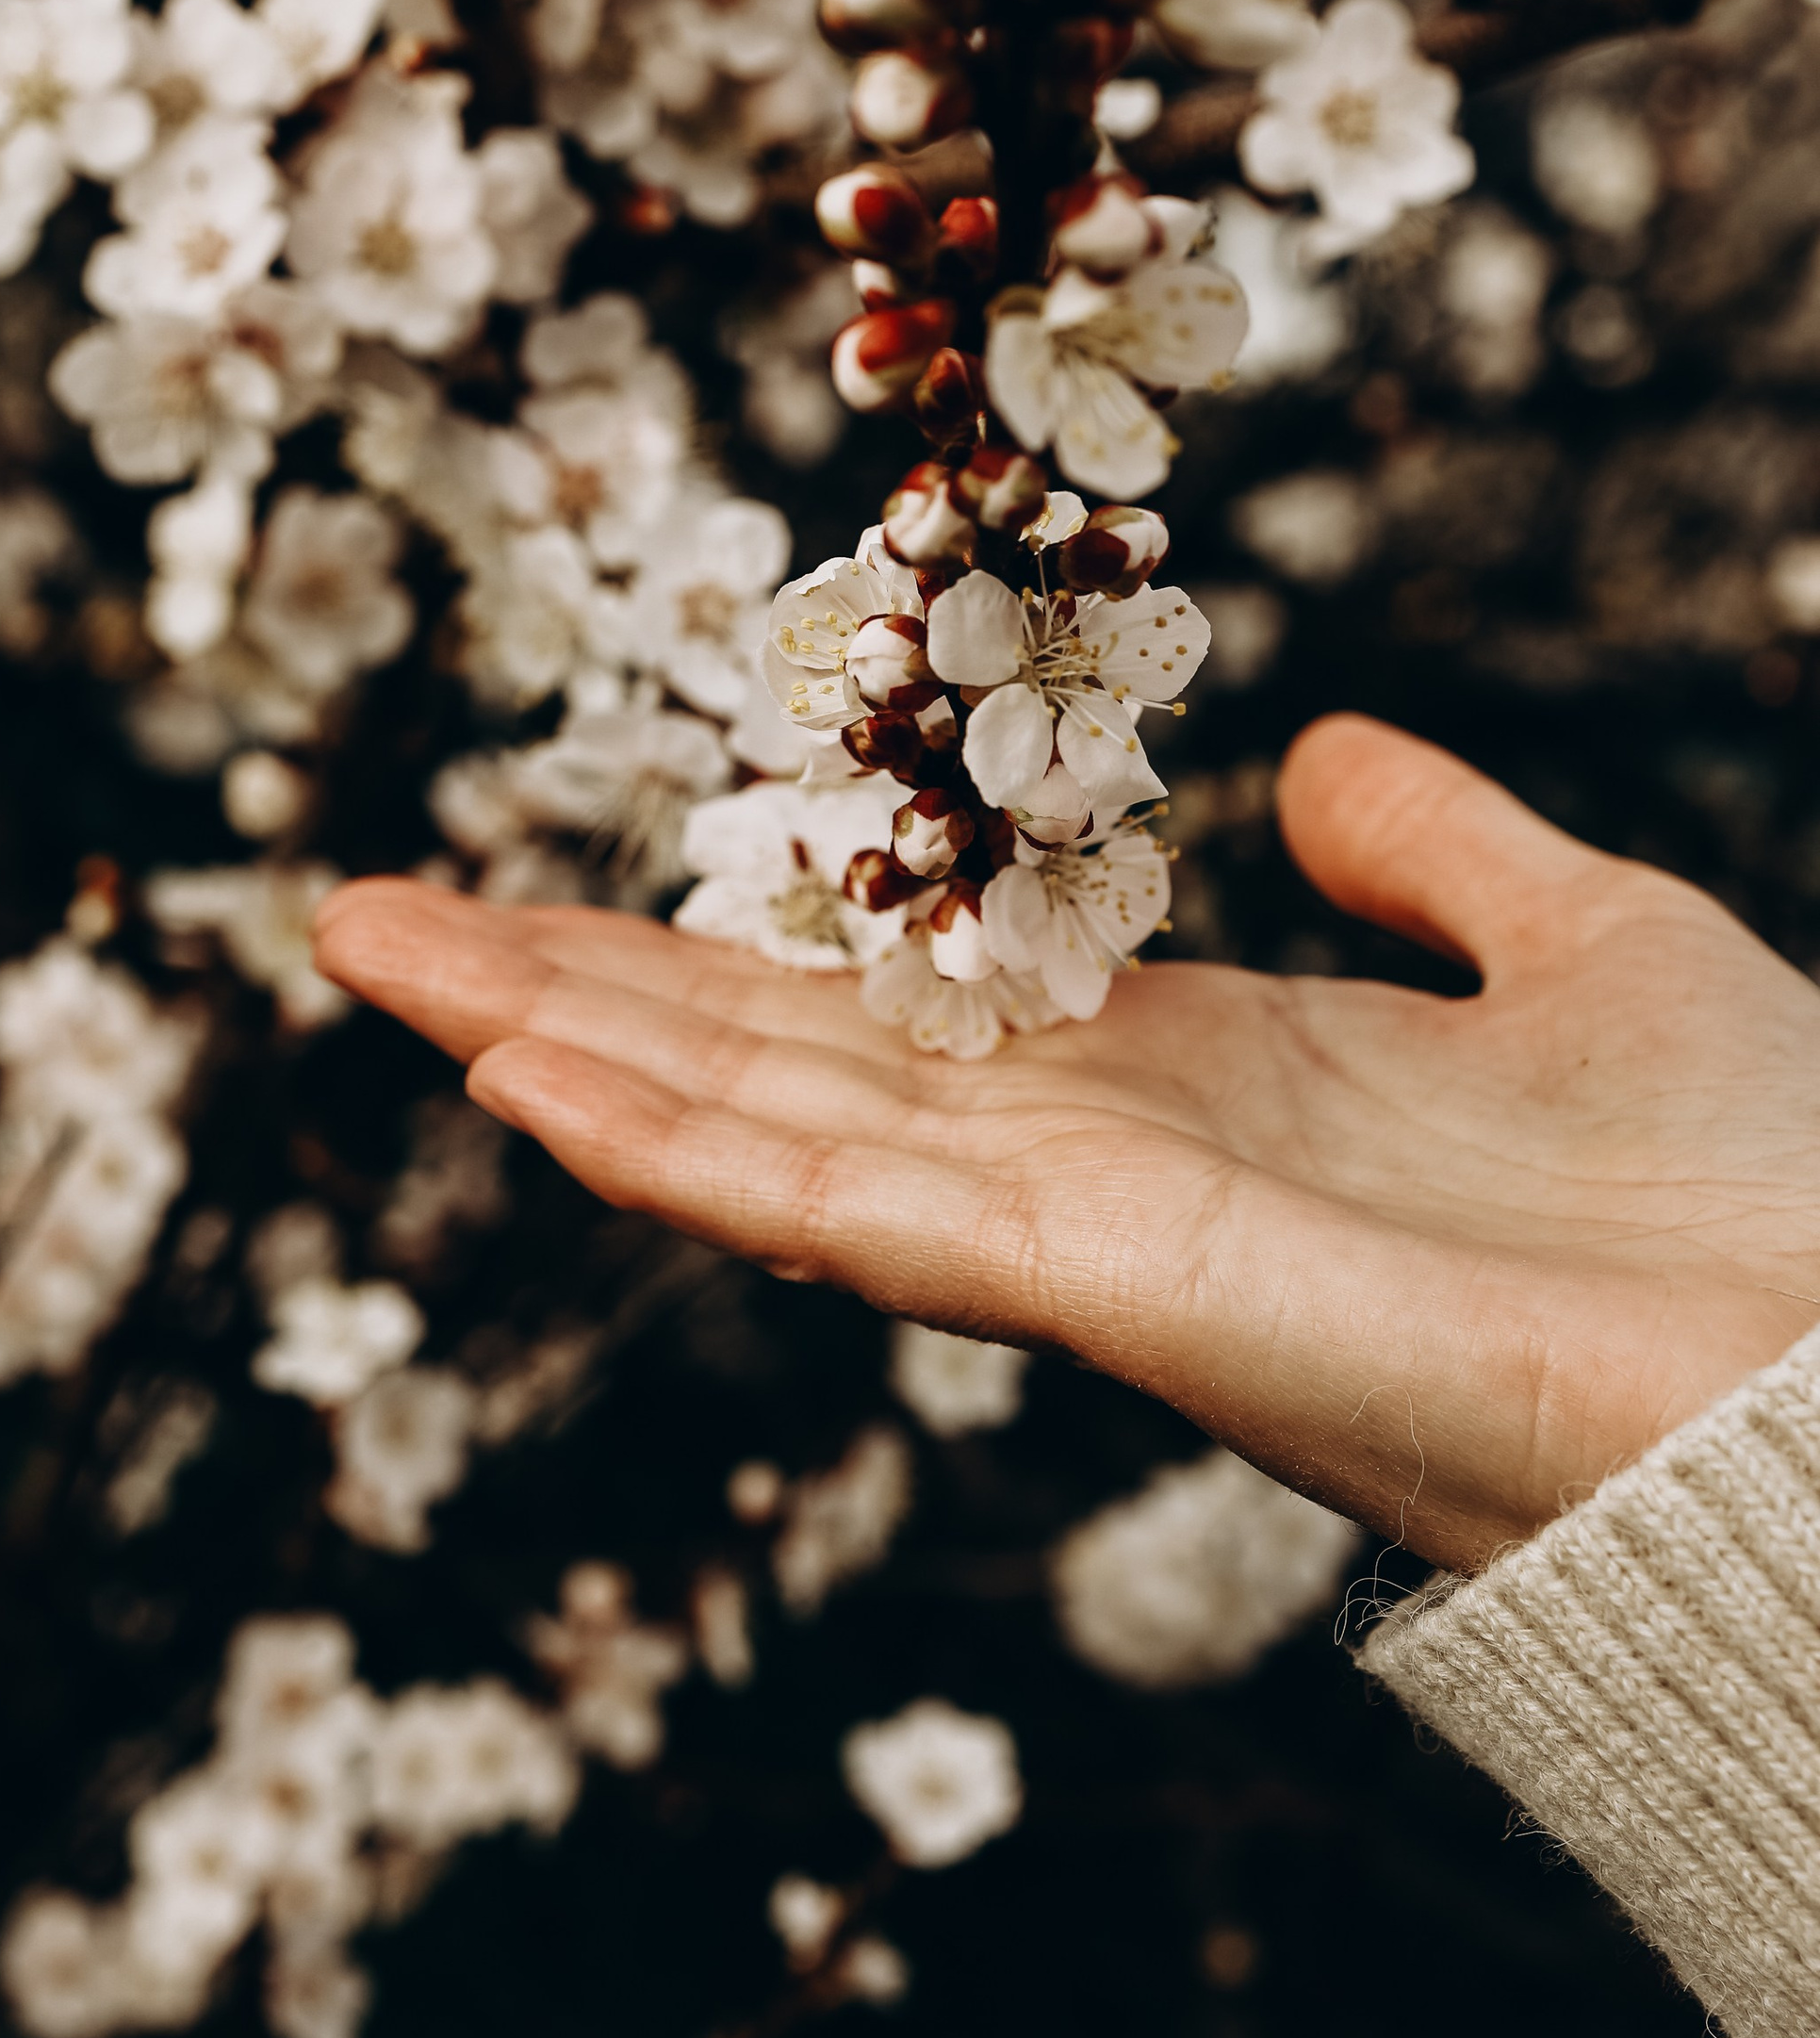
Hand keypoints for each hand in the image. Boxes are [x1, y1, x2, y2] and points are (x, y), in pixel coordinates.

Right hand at [314, 716, 1819, 1567]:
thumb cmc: (1768, 1182)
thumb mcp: (1580, 944)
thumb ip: (1443, 854)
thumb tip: (1320, 754)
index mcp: (1183, 1086)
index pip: (881, 1012)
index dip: (707, 953)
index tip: (558, 895)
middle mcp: (1094, 1166)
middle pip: (764, 1064)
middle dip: (559, 989)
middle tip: (359, 911)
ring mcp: (1082, 1234)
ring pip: (759, 1128)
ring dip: (556, 1045)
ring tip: (374, 958)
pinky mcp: (1110, 1284)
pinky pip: (853, 1209)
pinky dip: (681, 1145)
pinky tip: (532, 1082)